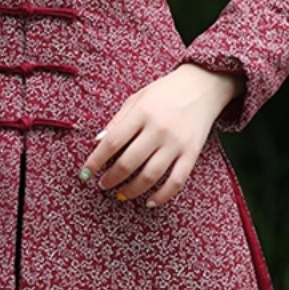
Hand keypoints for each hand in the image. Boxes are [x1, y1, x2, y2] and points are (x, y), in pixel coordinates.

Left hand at [78, 64, 243, 206]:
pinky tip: (150, 202)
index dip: (96, 160)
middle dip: (111, 178)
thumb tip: (98, 143)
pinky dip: (162, 196)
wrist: (202, 87)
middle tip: (103, 184)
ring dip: (131, 190)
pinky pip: (176, 181)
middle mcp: (158, 129)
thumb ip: (118, 120)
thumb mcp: (137, 98)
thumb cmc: (165, 92)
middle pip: (129, 163)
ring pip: (150, 176)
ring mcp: (176, 143)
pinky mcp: (192, 153)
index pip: (112, 142)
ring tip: (120, 194)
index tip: (86, 172)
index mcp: (142, 113)